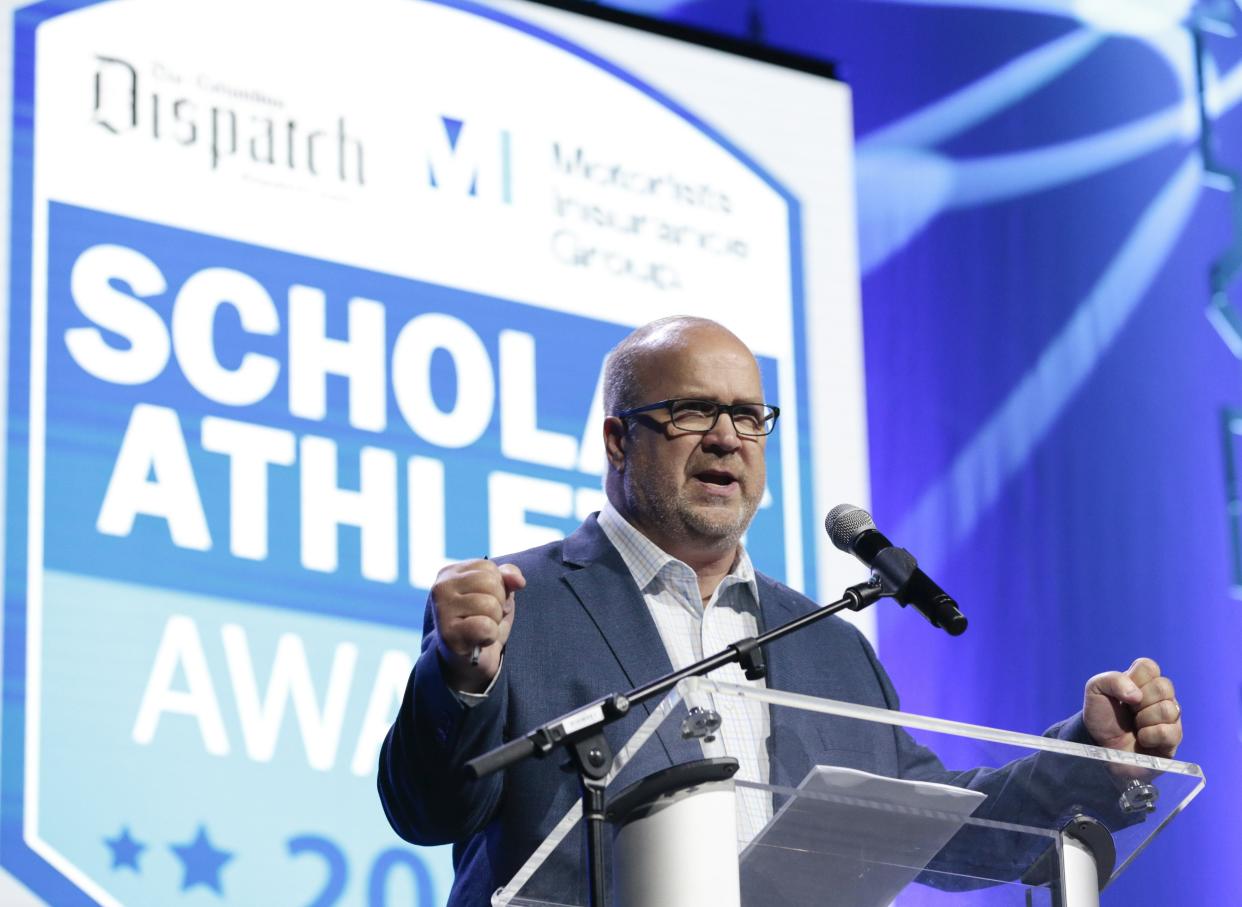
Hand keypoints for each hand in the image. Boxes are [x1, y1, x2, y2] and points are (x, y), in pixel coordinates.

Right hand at [431, 559, 524, 693]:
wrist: (470, 661)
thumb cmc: (483, 621)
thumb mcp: (499, 593)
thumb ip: (507, 577)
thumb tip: (518, 580)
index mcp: (450, 573)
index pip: (489, 567)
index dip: (498, 587)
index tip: (485, 602)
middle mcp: (441, 588)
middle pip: (491, 583)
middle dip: (498, 603)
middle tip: (485, 618)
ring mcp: (442, 610)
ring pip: (490, 605)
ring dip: (494, 621)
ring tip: (481, 629)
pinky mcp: (448, 634)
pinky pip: (485, 626)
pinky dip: (490, 636)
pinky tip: (479, 640)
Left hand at [1082, 657, 1182, 760]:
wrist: (1100, 747)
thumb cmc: (1101, 717)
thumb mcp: (1095, 690)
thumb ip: (1112, 680)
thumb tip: (1136, 694)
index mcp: (1142, 681)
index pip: (1149, 666)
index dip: (1135, 679)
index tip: (1123, 693)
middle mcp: (1160, 696)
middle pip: (1164, 686)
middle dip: (1140, 701)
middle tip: (1129, 711)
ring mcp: (1169, 717)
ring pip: (1168, 709)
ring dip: (1144, 720)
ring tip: (1135, 726)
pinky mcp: (1173, 739)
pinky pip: (1169, 732)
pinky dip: (1150, 736)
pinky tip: (1143, 739)